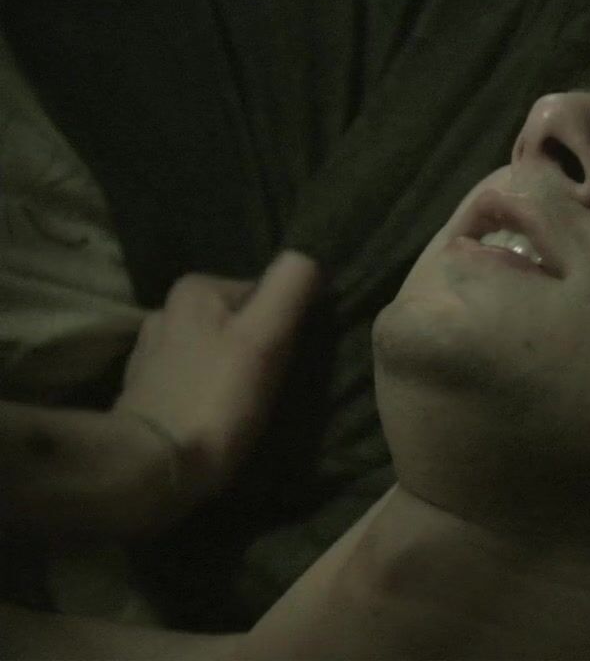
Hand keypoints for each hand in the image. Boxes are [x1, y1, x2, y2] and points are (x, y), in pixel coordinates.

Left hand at [111, 250, 323, 499]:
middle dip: (257, 347)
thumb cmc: (216, 400)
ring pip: (215, 349)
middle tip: (271, 387)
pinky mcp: (144, 389)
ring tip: (245, 406)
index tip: (287, 363)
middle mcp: (166, 309)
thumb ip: (290, 288)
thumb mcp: (265, 338)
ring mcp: (150, 351)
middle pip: (238, 321)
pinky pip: (193, 377)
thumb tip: (309, 257)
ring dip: (233, 369)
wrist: (150, 468)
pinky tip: (215, 416)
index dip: (284, 327)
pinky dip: (207, 389)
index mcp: (196, 288)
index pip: (264, 294)